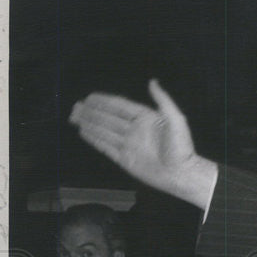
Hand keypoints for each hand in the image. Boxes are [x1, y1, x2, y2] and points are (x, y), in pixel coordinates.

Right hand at [69, 80, 216, 208]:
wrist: (181, 174)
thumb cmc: (182, 147)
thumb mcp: (176, 120)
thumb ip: (163, 100)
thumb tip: (152, 82)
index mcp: (145, 118)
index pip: (120, 106)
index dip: (104, 101)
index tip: (90, 97)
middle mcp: (134, 130)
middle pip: (108, 118)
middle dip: (91, 112)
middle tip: (75, 106)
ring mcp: (129, 145)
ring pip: (104, 131)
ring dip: (89, 124)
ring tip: (74, 117)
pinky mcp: (125, 160)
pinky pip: (106, 147)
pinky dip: (94, 139)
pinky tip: (84, 132)